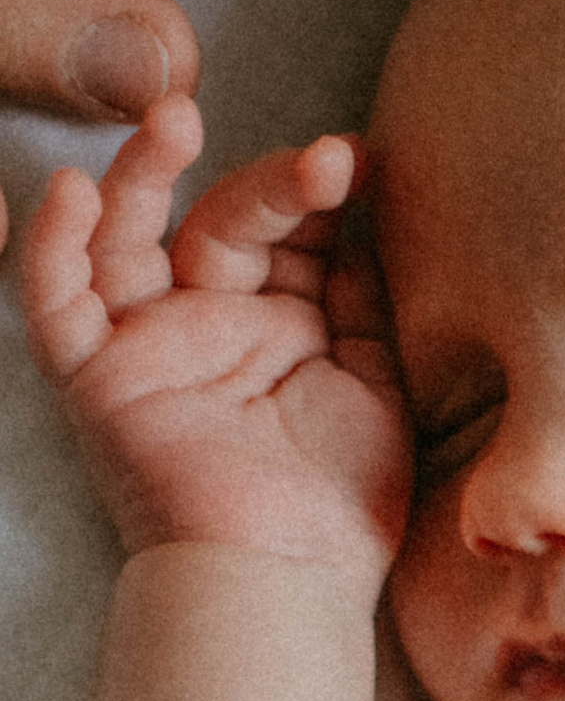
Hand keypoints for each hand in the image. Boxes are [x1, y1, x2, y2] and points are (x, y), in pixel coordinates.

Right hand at [21, 94, 409, 573]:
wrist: (292, 584)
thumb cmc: (344, 505)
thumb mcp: (376, 388)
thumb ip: (362, 307)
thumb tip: (358, 226)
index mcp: (281, 325)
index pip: (286, 234)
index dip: (317, 193)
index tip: (362, 160)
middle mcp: (212, 325)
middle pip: (221, 225)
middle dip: (267, 184)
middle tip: (323, 157)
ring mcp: (151, 347)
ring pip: (127, 239)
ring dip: (144, 174)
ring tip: (177, 116)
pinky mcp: (98, 381)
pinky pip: (57, 306)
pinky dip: (51, 247)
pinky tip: (66, 192)